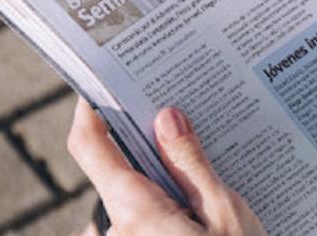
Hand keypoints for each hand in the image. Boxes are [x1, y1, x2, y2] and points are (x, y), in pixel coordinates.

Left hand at [67, 99, 264, 235]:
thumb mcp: (227, 216)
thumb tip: (166, 117)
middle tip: (193, 188)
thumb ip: (192, 165)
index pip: (91, 148)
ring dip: (153, 219)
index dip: (90, 115)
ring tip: (200, 231)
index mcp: (135, 213)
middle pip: (117, 189)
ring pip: (124, 223)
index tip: (96, 94)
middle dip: (149, 183)